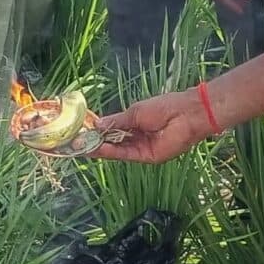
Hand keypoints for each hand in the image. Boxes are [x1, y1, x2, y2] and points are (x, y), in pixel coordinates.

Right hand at [92, 87, 219, 163]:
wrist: (186, 114)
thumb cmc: (164, 107)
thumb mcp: (135, 112)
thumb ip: (116, 121)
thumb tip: (96, 125)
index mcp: (135, 123)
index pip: (112, 130)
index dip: (97, 131)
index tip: (81, 132)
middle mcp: (137, 136)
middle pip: (113, 142)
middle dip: (95, 142)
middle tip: (77, 142)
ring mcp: (141, 147)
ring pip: (117, 150)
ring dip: (100, 149)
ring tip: (82, 147)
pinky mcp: (147, 156)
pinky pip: (126, 155)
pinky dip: (112, 152)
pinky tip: (98, 149)